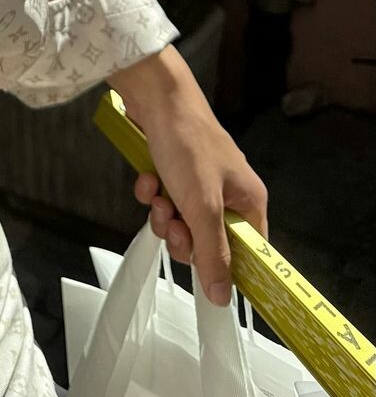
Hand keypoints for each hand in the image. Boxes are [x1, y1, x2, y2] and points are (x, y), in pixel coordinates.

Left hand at [107, 43, 268, 306]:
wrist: (155, 98)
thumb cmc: (187, 146)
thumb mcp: (202, 206)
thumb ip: (213, 253)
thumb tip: (223, 298)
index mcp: (249, 201)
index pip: (248, 252)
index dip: (224, 265)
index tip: (201, 269)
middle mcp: (228, 193)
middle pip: (207, 240)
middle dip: (183, 235)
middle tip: (170, 221)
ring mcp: (199, 181)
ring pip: (180, 220)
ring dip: (162, 214)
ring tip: (156, 195)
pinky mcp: (174, 171)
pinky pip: (164, 198)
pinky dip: (152, 192)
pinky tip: (147, 178)